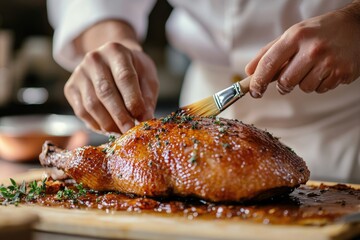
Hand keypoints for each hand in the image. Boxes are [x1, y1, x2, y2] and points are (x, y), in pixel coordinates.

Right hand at [64, 42, 158, 133]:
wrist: (113, 61)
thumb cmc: (134, 70)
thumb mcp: (147, 77)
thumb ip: (147, 96)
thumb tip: (145, 118)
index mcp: (116, 51)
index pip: (124, 77)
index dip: (132, 100)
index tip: (141, 117)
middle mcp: (94, 59)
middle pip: (105, 92)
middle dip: (120, 116)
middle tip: (130, 132)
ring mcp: (79, 73)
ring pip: (92, 105)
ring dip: (108, 124)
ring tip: (122, 132)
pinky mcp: (71, 88)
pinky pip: (81, 111)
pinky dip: (96, 125)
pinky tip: (109, 129)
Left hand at [245, 8, 359, 97]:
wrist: (357, 26)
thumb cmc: (320, 31)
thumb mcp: (293, 34)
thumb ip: (269, 52)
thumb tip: (249, 71)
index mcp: (296, 36)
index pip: (269, 64)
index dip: (258, 81)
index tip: (254, 91)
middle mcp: (312, 49)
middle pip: (285, 82)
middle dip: (283, 86)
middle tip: (286, 82)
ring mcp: (329, 62)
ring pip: (303, 88)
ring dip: (303, 83)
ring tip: (313, 67)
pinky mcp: (342, 73)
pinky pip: (320, 89)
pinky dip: (319, 84)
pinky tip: (326, 69)